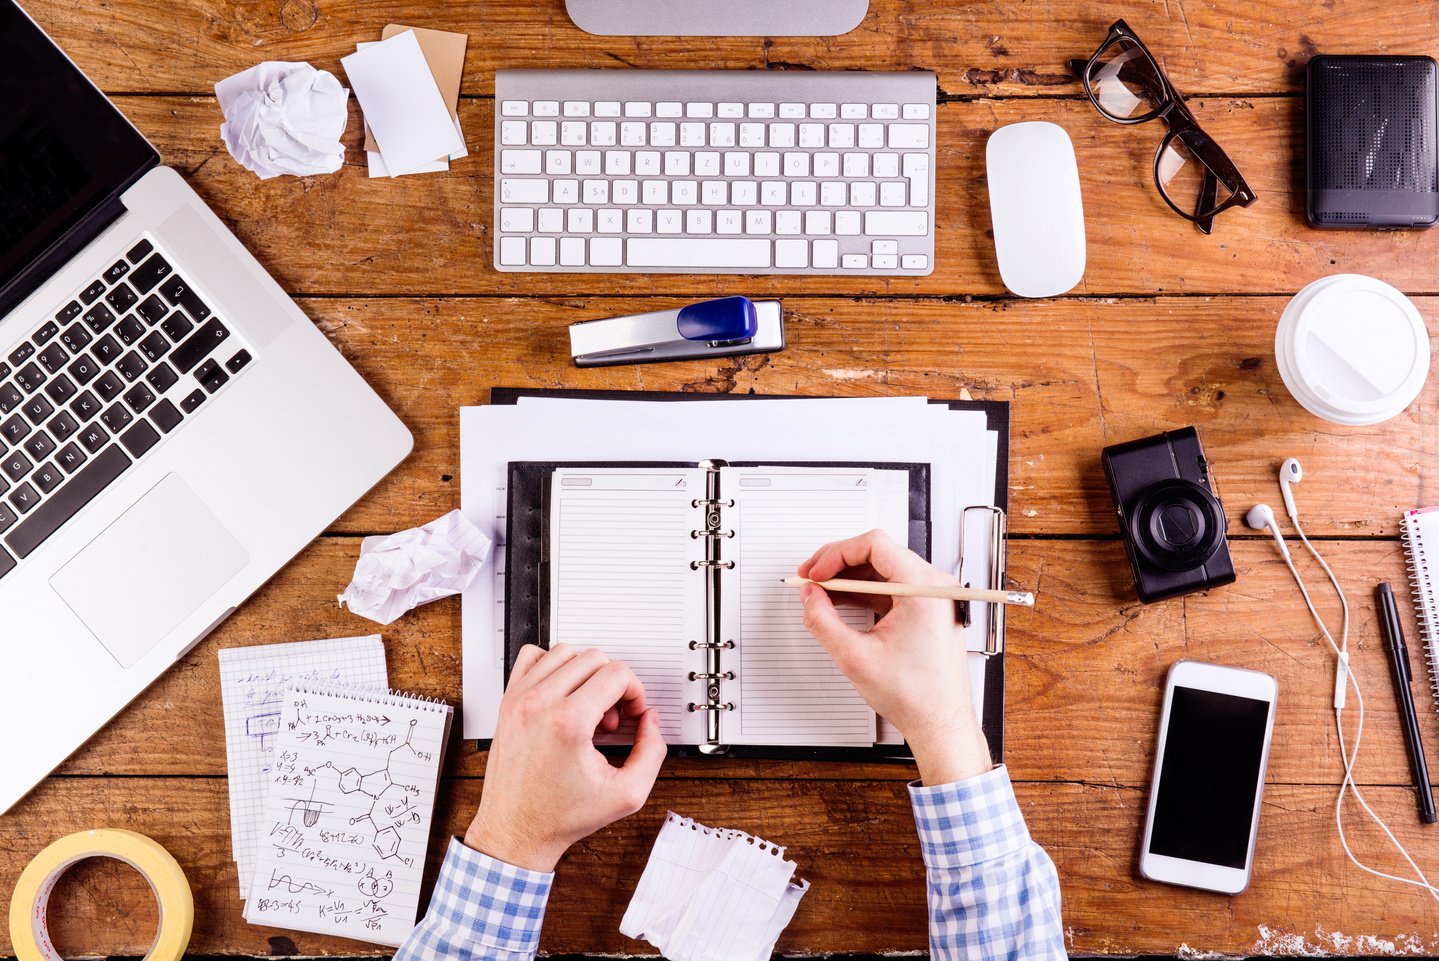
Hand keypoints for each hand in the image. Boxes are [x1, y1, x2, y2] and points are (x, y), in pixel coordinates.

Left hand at [464, 644, 666, 870]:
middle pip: (594, 658)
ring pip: (564, 652)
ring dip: (585, 674)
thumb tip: (649, 720)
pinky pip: (531, 657)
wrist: (516, 831)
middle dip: (613, 685)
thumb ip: (652, 751)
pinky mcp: (507, 702)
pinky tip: (562, 696)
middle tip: (609, 720)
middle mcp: (540, 703)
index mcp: (568, 722)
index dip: (636, 692)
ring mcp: (519, 700)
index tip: (631, 716)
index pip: (617, 673)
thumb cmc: (560, 816)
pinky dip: (552, 667)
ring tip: (586, 709)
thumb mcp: (626, 794)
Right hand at [798, 530, 992, 786]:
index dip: (836, 554)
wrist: (940, 722)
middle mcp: (934, 587)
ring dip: (849, 578)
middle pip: (878, 554)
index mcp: (923, 589)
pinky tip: (841, 602)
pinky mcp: (927, 610)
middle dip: (838, 564)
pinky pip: (891, 589)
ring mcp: (933, 598)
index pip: (874, 545)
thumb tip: (809, 597)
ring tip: (821, 592)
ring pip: (883, 570)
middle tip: (811, 579)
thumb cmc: (915, 696)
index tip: (815, 572)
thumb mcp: (854, 656)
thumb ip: (822, 620)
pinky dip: (864, 592)